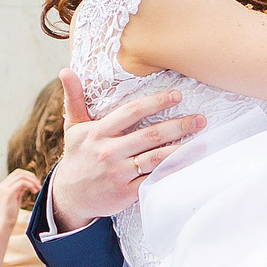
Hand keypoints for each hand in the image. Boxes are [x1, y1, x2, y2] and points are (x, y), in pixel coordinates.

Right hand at [0, 168, 40, 223]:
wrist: (3, 223)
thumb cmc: (10, 213)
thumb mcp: (15, 197)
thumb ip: (19, 189)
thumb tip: (28, 183)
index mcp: (4, 185)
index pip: (17, 173)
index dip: (28, 176)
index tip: (36, 183)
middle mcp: (3, 185)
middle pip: (19, 172)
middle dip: (31, 177)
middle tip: (38, 185)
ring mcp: (5, 188)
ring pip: (21, 176)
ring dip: (32, 181)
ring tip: (37, 189)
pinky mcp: (8, 192)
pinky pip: (22, 182)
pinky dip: (31, 185)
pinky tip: (34, 192)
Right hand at [48, 68, 205, 232]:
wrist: (69, 196)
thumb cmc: (76, 156)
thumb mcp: (72, 127)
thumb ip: (74, 98)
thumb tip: (65, 70)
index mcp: (98, 132)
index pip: (131, 112)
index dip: (156, 102)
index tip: (178, 95)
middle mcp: (109, 152)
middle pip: (150, 135)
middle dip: (179, 126)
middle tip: (201, 119)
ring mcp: (118, 173)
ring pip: (156, 158)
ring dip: (181, 149)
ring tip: (201, 141)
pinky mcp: (126, 193)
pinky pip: (153, 180)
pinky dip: (171, 173)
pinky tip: (187, 165)